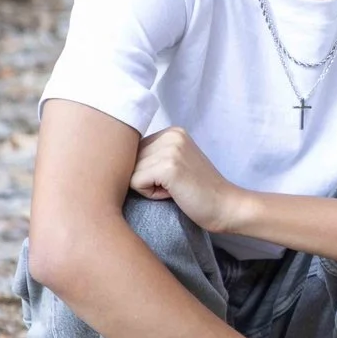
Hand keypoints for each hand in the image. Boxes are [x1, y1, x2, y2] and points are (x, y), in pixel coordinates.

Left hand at [130, 128, 248, 232]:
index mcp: (172, 131)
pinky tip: (173, 193)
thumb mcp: (176, 162)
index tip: (173, 177)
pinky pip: (136, 183)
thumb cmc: (198, 192)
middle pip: (129, 160)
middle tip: (174, 185)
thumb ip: (151, 154)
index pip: (133, 151)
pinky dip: (150, 194)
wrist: (226, 206)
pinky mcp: (168, 167)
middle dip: (145, 178)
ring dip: (147, 187)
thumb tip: (110, 159)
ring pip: (130, 172)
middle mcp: (171, 134)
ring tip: (174, 189)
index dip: (147, 170)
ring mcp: (171, 149)